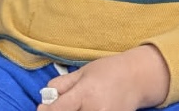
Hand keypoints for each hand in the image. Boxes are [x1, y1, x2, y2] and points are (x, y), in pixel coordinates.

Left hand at [39, 45, 168, 110]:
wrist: (137, 79)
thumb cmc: (109, 71)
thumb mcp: (83, 71)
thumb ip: (63, 84)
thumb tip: (46, 97)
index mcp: (85, 92)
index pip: (58, 109)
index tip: (42, 109)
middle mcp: (95, 110)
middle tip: (61, 108)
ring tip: (76, 106)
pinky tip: (86, 109)